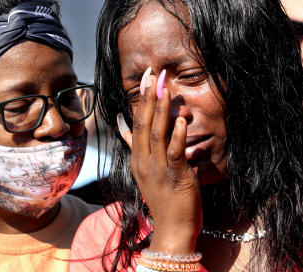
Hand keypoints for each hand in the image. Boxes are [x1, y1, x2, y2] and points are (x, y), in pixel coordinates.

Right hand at [118, 71, 202, 253]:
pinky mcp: (175, 177)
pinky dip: (176, 135)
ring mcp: (157, 169)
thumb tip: (123, 126)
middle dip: (148, 97)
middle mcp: (143, 161)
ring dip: (160, 110)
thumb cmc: (163, 198)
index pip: (135, 124)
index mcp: (137, 158)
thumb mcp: (144, 171)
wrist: (172, 229)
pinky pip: (174, 153)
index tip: (145, 78)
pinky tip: (179, 119)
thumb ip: (134, 146)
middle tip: (154, 74)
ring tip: (164, 88)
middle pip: (143, 124)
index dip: (140, 100)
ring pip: (156, 134)